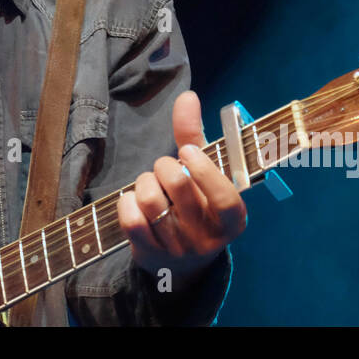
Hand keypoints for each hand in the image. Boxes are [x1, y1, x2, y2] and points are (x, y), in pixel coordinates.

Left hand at [117, 90, 246, 288]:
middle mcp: (208, 237)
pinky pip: (131, 221)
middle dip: (164, 166)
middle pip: (178, 188)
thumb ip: (194, 135)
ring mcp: (179, 249)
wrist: (181, 262)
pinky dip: (126, 202)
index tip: (187, 151)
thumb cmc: (196, 204)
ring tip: (150, 184)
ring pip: (151, 202)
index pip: (225, 198)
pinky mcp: (151, 255)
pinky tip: (132, 200)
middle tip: (165, 167)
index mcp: (232, 219)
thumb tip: (187, 96)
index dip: (204, 170)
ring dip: (144, 182)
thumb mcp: (203, 175)